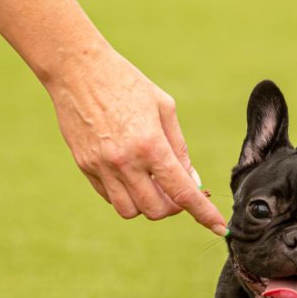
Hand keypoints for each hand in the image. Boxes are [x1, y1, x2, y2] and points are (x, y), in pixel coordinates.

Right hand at [47, 45, 226, 234]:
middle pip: (156, 210)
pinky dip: (126, 195)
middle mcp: (125, 161)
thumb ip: (180, 149)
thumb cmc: (127, 83)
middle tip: (176, 189)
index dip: (204, 214)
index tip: (219, 228)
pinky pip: (110, 198)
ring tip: (152, 183)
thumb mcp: (165, 109)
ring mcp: (101, 167)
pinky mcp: (85, 167)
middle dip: (172, 207)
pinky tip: (131, 175)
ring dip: (147, 205)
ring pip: (131, 211)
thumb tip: (193, 182)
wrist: (77, 69)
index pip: (183, 192)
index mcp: (151, 145)